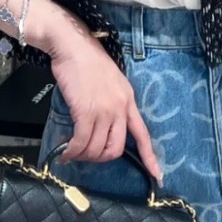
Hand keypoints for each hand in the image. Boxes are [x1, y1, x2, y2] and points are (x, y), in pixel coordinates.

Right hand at [48, 35, 162, 183]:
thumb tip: (103, 124)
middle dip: (100, 158)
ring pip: (96, 148)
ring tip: (71, 152)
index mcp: (129, 100)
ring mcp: (104, 110)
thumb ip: (113, 103)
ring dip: (82, 156)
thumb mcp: (111, 82)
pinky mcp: (85, 111)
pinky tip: (64, 153)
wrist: (73, 46)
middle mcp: (120, 108)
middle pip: (116, 149)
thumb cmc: (88, 61)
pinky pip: (81, 142)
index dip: (150, 157)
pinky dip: (71, 151)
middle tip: (87, 155)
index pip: (143, 134)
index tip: (157, 175)